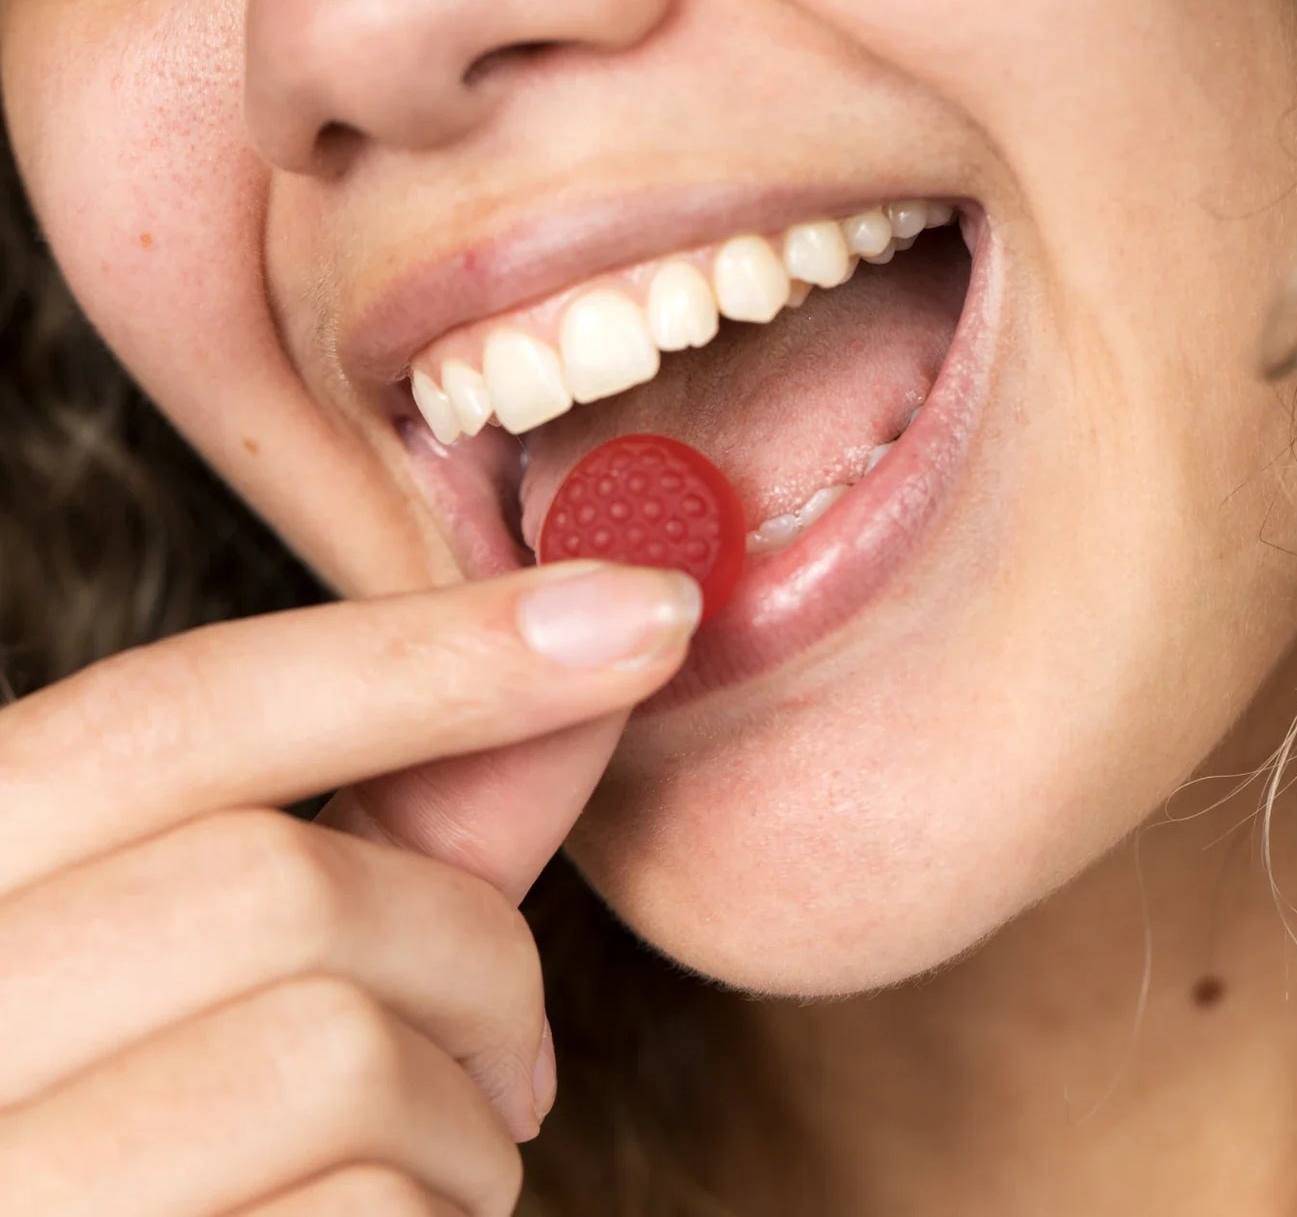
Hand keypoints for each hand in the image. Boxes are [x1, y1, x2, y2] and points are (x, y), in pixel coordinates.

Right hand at [0, 562, 698, 1215]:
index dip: (433, 649)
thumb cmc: (180, 1159)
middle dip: (471, 953)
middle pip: (280, 886)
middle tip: (513, 1050)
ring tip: (440, 1171)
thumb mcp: (246, 971)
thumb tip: (598, 641)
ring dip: (462, 1118)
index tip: (645, 608)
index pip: (179, 710)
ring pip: (334, 1052)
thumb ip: (403, 823)